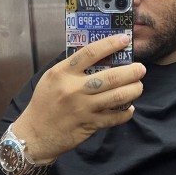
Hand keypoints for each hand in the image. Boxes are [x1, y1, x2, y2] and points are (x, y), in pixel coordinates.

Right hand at [11, 34, 144, 161]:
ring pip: (116, 97)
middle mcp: (73, 89)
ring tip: (139, 86)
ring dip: (133, 90)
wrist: (34, 135)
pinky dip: (125, 113)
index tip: (124, 39)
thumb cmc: (44, 103)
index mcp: (62, 73)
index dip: (110, 44)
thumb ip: (72, 68)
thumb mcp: (52, 79)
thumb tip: (98, 55)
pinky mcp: (89, 125)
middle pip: (110, 77)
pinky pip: (114, 118)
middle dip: (131, 72)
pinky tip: (129, 108)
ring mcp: (82, 108)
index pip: (90, 53)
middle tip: (141, 69)